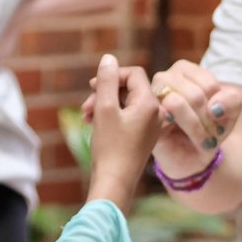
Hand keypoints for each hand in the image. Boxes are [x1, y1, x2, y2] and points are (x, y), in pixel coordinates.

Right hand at [85, 54, 158, 212]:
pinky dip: (111, 116)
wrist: (115, 182)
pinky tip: (94, 124)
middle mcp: (156, 112)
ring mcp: (151, 125)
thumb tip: (108, 59)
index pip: (133, 74)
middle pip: (129, 89)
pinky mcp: (143, 136)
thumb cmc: (110, 147)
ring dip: (104, 105)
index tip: (93, 85)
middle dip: (104, 93)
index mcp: (150, 103)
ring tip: (86, 117)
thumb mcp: (105, 108)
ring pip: (126, 103)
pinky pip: (128, 117)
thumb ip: (106, 81)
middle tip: (86, 106)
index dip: (112, 75)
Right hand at [149, 60, 241, 177]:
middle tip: (210, 133)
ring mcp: (151, 98)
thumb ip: (232, 101)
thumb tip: (214, 107)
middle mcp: (164, 78)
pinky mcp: (146, 118)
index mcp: (184, 69)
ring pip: (176, 103)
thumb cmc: (210, 128)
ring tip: (202, 138)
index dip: (218, 104)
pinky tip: (188, 140)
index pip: (208, 84)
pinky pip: (165, 119)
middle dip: (207, 119)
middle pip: (194, 94)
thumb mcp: (231, 112)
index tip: (217, 117)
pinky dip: (184, 133)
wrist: (194, 156)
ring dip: (196, 127)